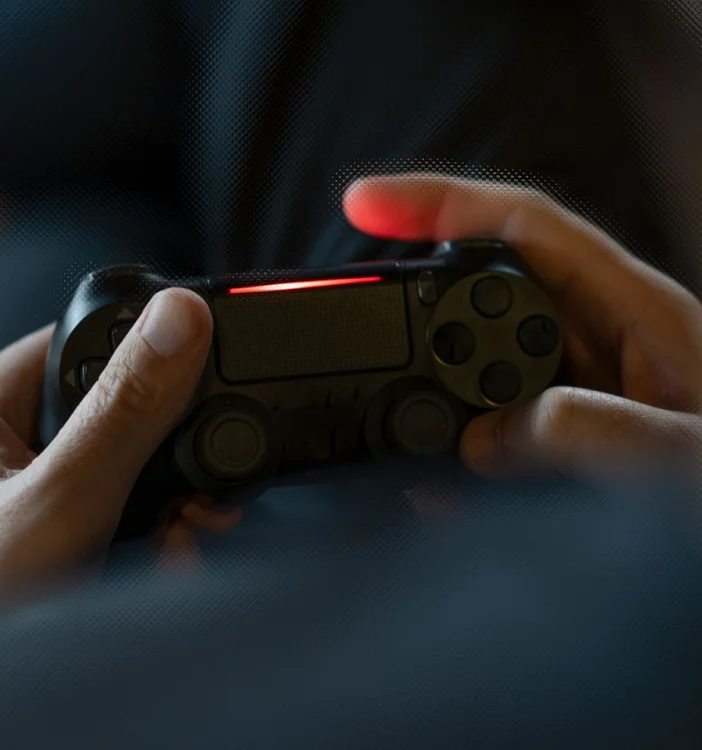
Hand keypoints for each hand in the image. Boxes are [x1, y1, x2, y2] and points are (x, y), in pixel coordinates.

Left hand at [0, 288, 240, 597]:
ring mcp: (52, 481)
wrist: (0, 699)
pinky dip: (161, 534)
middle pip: (134, 407)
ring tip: (182, 540)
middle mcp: (25, 434)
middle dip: (178, 458)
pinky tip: (166, 560)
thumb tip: (181, 320)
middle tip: (199, 493)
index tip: (209, 391)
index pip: (97, 338)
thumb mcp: (57, 503)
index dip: (162, 359)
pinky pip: (136, 505)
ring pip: (144, 464)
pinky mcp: (76, 521)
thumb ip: (123, 414)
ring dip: (177, 505)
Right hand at [343, 174, 701, 477]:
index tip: (365, 204)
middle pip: (482, 286)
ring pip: (476, 364)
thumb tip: (491, 436)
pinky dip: (453, 449)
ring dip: (428, 392)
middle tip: (360, 328)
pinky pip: (490, 424)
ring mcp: (574, 386)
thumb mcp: (691, 457)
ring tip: (397, 433)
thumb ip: (599, 432)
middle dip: (414, 299)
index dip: (439, 203)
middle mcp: (595, 338)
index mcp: (633, 310)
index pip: (522, 225)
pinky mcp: (562, 434)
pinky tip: (439, 484)